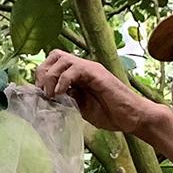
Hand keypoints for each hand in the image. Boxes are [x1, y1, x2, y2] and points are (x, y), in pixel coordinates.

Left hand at [34, 50, 165, 134]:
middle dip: (43, 73)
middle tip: (44, 94)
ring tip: (51, 95)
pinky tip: (61, 94)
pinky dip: (63, 80)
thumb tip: (46, 99)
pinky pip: (75, 68)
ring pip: (61, 58)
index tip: (40, 95)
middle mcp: (83, 67)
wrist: (132, 117)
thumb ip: (66, 100)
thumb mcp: (80, 108)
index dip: (41, 77)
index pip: (52, 63)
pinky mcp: (97, 73)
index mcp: (77, 75)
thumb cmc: (110, 114)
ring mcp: (90, 68)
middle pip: (54, 55)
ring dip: (51, 76)